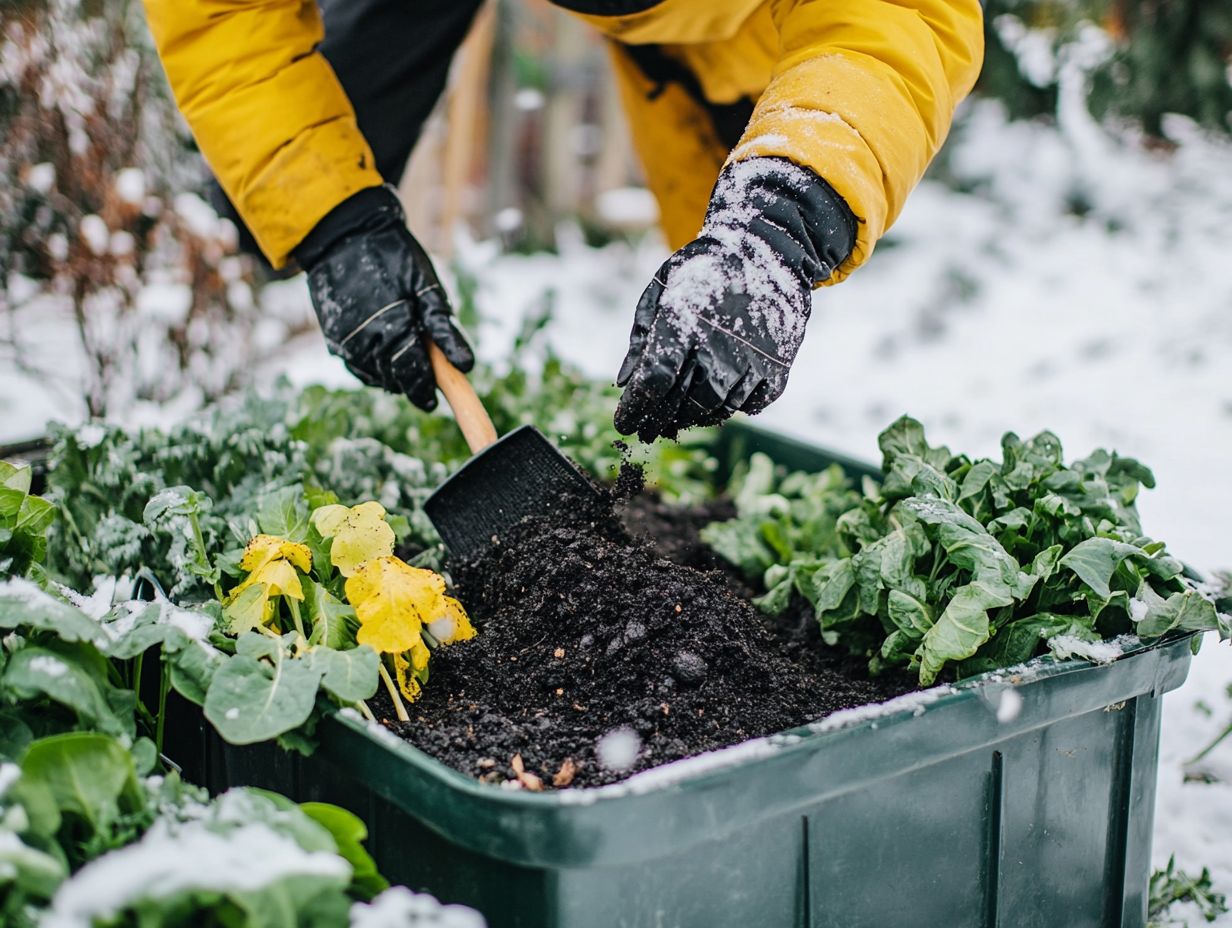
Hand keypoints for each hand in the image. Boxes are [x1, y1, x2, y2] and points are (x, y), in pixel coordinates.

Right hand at [294, 186, 472, 409]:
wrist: (344, 234)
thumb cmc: (393, 256)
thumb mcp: (427, 285)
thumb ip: (444, 328)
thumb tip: (466, 366)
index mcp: (394, 328)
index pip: (413, 374)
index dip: (425, 390)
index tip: (434, 401)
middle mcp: (365, 341)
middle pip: (394, 379)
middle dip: (412, 383)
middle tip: (426, 379)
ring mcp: (345, 342)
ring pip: (375, 375)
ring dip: (393, 374)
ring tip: (406, 357)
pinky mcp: (333, 339)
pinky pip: (357, 366)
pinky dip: (373, 368)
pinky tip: (385, 353)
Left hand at [614, 158, 854, 441]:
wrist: (768, 249)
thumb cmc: (704, 269)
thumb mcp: (662, 291)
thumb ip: (643, 338)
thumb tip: (624, 383)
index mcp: (683, 325)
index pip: (652, 383)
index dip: (635, 409)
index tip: (624, 424)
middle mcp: (717, 348)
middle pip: (681, 404)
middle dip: (657, 422)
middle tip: (646, 431)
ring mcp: (750, 361)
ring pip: (715, 410)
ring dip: (693, 419)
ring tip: (679, 419)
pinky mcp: (776, 367)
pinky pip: (750, 404)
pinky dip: (733, 408)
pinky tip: (719, 401)